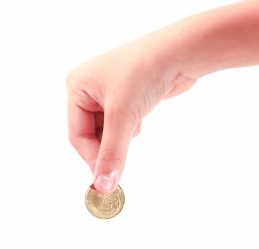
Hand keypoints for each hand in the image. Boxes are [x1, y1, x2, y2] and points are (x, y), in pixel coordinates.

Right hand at [67, 34, 195, 192]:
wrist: (181, 52)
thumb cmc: (146, 72)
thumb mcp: (124, 117)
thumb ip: (112, 154)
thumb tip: (103, 186)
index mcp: (77, 86)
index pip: (77, 134)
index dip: (91, 158)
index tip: (106, 179)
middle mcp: (88, 88)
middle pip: (90, 134)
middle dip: (107, 146)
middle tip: (120, 164)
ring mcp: (108, 92)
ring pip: (107, 131)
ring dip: (121, 137)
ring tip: (135, 124)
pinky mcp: (127, 96)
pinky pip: (121, 124)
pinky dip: (130, 128)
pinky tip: (141, 117)